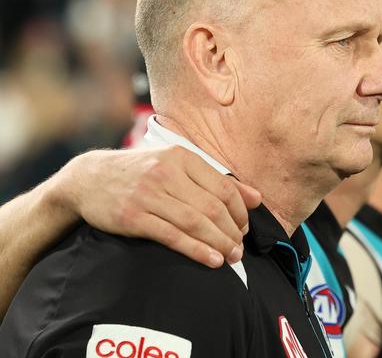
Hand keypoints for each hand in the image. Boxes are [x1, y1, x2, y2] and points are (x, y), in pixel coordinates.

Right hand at [56, 146, 260, 267]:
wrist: (88, 179)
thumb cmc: (141, 173)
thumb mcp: (176, 165)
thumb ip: (216, 180)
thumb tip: (256, 198)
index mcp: (181, 157)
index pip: (224, 186)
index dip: (240, 212)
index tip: (244, 228)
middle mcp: (166, 173)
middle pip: (212, 207)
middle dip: (232, 232)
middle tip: (240, 249)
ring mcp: (148, 194)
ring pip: (195, 222)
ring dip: (219, 243)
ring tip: (231, 257)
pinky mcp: (133, 217)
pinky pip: (172, 236)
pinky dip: (196, 250)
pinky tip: (211, 260)